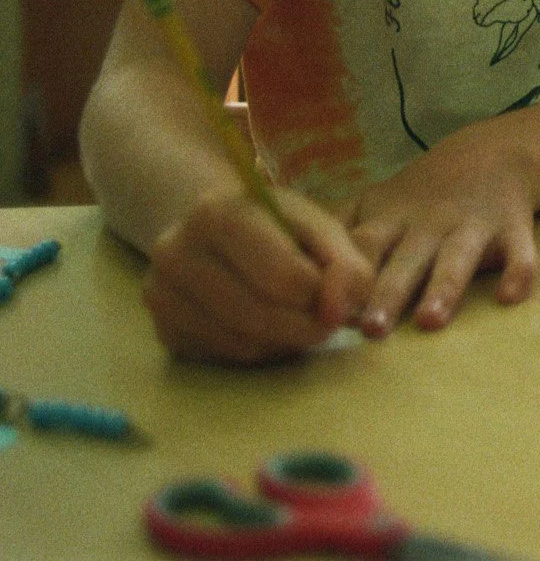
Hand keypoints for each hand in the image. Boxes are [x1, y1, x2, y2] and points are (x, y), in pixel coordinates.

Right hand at [143, 185, 372, 364]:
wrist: (219, 235)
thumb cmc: (280, 230)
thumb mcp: (320, 229)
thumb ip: (347, 264)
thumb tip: (339, 311)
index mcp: (219, 212)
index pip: (282, 274)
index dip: (322, 295)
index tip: (339, 298)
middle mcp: (176, 251)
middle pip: (258, 313)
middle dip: (306, 325)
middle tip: (327, 322)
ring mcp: (161, 294)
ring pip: (242, 342)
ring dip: (285, 342)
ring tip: (302, 322)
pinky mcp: (163, 330)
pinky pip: (224, 357)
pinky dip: (260, 351)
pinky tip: (270, 330)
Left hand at [346, 125, 539, 336]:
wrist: (491, 154)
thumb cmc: (421, 193)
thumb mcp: (375, 202)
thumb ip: (338, 231)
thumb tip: (287, 268)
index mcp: (390, 218)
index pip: (361, 248)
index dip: (343, 278)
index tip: (325, 313)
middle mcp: (428, 223)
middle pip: (405, 259)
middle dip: (388, 293)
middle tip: (370, 330)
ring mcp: (472, 226)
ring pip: (456, 258)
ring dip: (444, 288)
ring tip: (430, 321)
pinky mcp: (513, 229)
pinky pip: (520, 252)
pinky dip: (518, 272)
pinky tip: (509, 297)